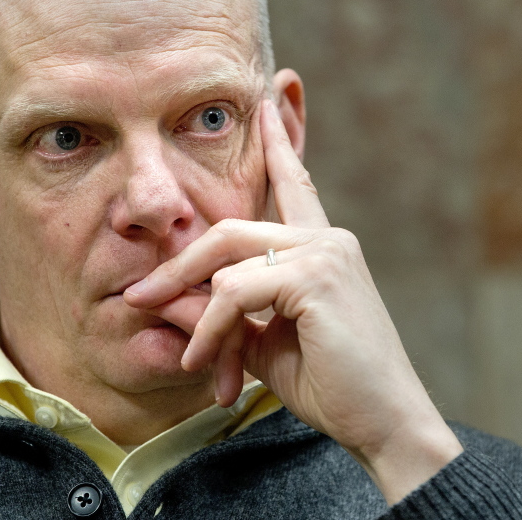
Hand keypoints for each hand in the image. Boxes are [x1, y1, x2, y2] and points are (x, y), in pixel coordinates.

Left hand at [124, 99, 462, 503]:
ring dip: (194, 312)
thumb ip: (226, 313)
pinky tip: (204, 365)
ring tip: (187, 358)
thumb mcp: (265, 343)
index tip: (268, 99)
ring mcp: (324, 252)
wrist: (384, 422)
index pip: (294, 183)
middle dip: (178, 265)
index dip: (279, 141)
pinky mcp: (315, 276)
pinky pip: (234, 292)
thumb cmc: (332, 384)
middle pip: (229, 230)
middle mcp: (326, 238)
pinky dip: (211, 329)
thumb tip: (170, 298)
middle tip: (138, 298)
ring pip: (226, 261)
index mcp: (322, 247)